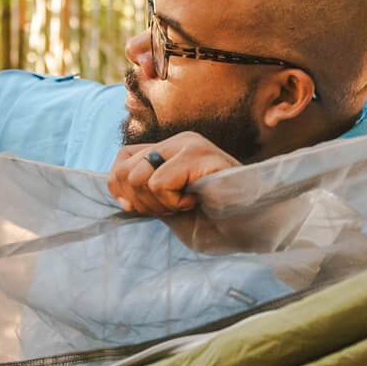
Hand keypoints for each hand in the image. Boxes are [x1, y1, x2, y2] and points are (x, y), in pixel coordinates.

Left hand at [107, 132, 241, 214]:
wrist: (249, 226)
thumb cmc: (213, 219)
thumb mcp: (169, 204)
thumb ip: (145, 192)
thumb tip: (117, 192)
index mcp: (172, 147)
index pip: (123, 157)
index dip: (120, 187)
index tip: (141, 209)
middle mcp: (179, 140)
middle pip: (124, 171)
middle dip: (141, 202)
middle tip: (172, 208)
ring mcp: (190, 145)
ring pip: (138, 178)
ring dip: (159, 204)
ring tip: (186, 204)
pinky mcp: (197, 155)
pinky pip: (158, 183)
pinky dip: (173, 203)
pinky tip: (196, 201)